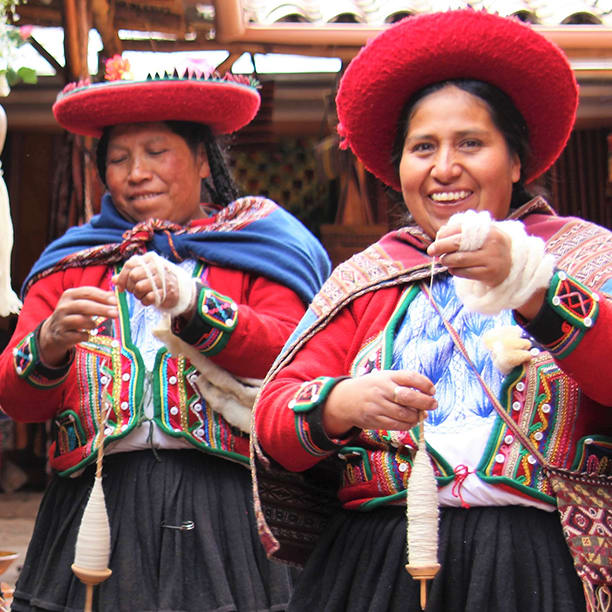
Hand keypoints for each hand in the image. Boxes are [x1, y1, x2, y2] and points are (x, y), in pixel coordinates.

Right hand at [39, 287, 117, 365]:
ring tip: (95, 325)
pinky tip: (88, 335)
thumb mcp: (82, 302)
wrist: (54, 330)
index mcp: (69, 295)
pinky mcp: (62, 335)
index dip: (102, 296)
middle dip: (101, 309)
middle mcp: (63, 307)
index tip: (115, 301)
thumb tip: (115, 296)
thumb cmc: (74, 313)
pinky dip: (86, 336)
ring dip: (92, 323)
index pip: (87, 292)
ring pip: (79, 321)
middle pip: (84, 306)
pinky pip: (78, 336)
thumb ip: (97, 298)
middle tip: (116, 313)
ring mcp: (61, 321)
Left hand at [112, 252, 195, 316]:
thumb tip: (114, 280)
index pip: (130, 264)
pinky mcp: (166, 292)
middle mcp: (157, 267)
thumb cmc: (159, 280)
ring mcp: (162, 279)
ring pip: (139, 287)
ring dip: (138, 295)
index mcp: (150, 259)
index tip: (121, 287)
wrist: (181, 290)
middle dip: (131, 287)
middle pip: (134, 276)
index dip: (122, 277)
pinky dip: (145, 301)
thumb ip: (130, 274)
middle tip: (135, 291)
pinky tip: (149, 300)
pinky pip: (148, 298)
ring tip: (143, 295)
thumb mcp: (146, 273)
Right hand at [322, 370, 436, 437]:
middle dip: (425, 402)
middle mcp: (382, 390)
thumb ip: (403, 384)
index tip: (432, 390)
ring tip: (421, 415)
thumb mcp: (384, 378)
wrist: (345, 399)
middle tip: (433, 404)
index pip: (410, 377)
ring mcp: (377, 406)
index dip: (425, 384)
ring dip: (417, 416)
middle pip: (409, 397)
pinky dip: (408, 425)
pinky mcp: (375, 420)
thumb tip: (427, 397)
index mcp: (386, 376)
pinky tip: (411, 422)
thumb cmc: (371, 388)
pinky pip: (397, 425)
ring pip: (404, 414)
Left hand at [427, 224, 511, 287]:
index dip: (445, 234)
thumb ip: (460, 231)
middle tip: (431, 251)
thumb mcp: (480, 235)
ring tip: (444, 260)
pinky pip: (464, 272)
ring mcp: (491, 258)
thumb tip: (440, 234)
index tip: (436, 239)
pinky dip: (454, 271)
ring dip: (446, 260)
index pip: (460, 228)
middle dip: (440, 247)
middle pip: (457, 243)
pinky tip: (453, 269)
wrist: (510, 264)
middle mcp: (491, 242)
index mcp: (487, 229)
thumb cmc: (487, 247)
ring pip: (459, 260)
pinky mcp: (488, 273)